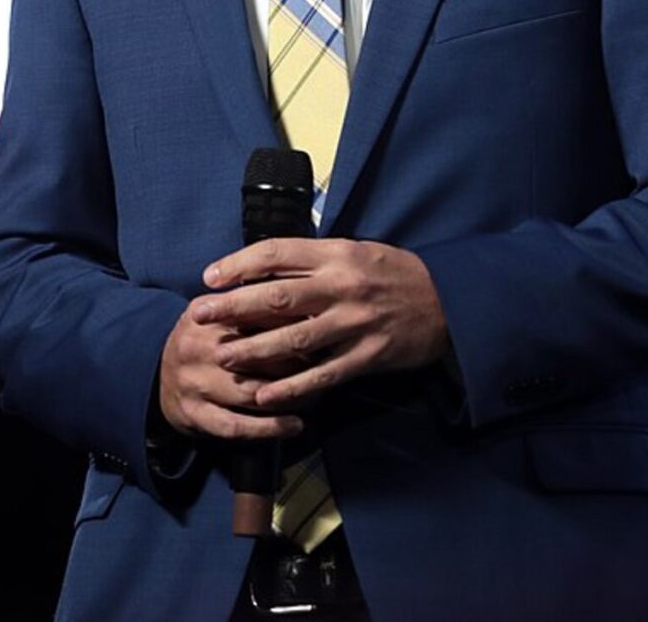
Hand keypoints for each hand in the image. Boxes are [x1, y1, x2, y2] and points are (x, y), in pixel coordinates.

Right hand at [157, 302, 306, 440]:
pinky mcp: (194, 415)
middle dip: (297, 364)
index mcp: (205, 315)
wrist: (156, 376)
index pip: (256, 316)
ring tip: (316, 397)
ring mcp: (194, 383)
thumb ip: (252, 304)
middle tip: (326, 367)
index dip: (293, 324)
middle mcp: (196, 348)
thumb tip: (305, 300)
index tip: (321, 329)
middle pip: (257, 356)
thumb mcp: (217, 313)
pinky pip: (237, 425)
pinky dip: (269, 428)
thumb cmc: (203, 341)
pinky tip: (294, 425)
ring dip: (289, 398)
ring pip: (252, 393)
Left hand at [191, 238, 451, 408]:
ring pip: (296, 338)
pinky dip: (292, 387)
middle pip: (278, 294)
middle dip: (234, 305)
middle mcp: (343, 285)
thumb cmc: (394, 274)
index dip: (239, 264)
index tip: (210, 276)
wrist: (449, 301)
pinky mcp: (368, 356)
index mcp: (337, 253)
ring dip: (255, 349)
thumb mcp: (356, 251)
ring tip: (223, 357)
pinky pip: (323, 375)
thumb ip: (315, 259)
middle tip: (199, 314)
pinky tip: (265, 396)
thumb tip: (264, 266)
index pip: (277, 253)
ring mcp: (355, 323)